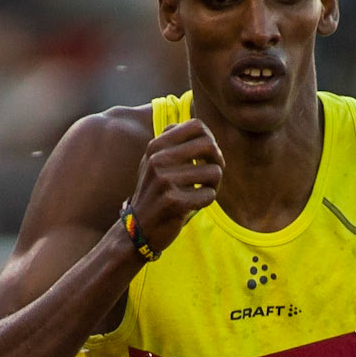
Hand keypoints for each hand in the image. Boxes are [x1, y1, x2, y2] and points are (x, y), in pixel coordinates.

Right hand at [127, 119, 223, 255]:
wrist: (138, 230)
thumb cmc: (155, 194)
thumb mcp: (154, 163)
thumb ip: (171, 143)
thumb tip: (199, 126)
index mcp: (156, 146)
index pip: (197, 126)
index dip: (210, 139)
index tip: (207, 155)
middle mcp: (158, 160)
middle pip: (209, 145)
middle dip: (218, 160)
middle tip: (213, 173)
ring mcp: (164, 181)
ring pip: (214, 172)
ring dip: (215, 184)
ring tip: (203, 191)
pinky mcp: (173, 202)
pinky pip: (209, 195)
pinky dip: (207, 200)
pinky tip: (195, 204)